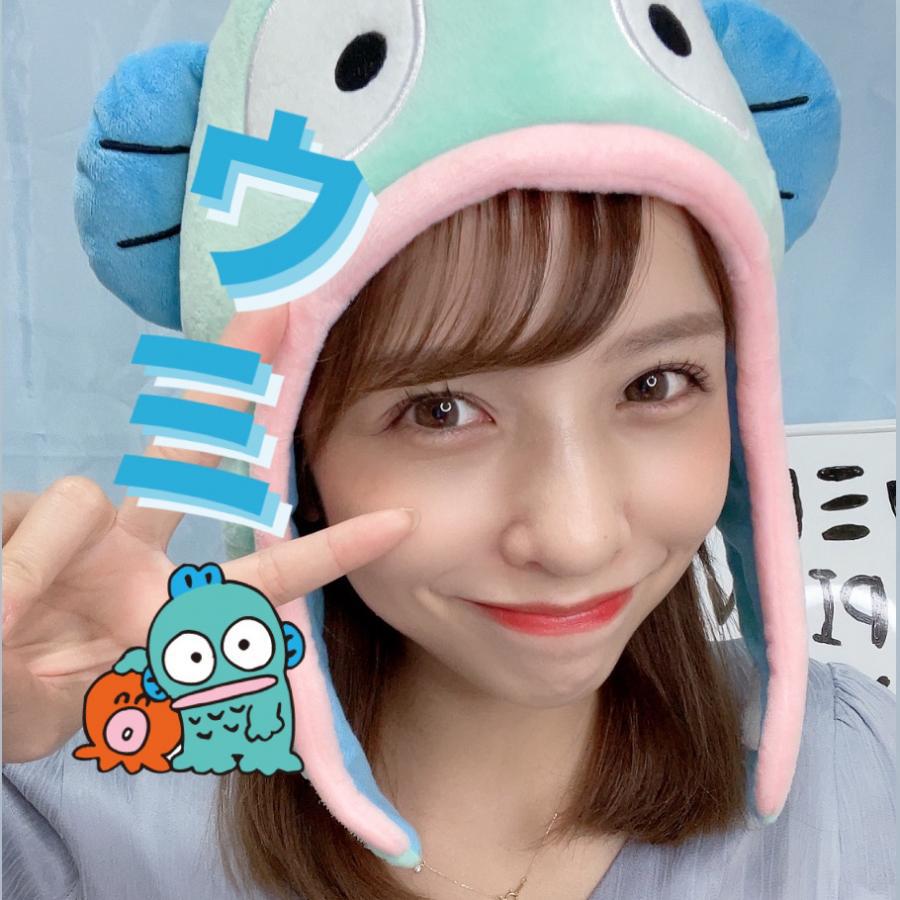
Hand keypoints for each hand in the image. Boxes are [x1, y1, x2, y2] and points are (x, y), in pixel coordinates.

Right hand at [2, 310, 418, 763]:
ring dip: (38, 570)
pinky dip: (8, 568)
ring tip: (7, 617)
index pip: (265, 572)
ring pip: (81, 500)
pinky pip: (31, 522)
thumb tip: (231, 659)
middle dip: (235, 384)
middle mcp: (134, 550)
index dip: (330, 551)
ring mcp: (79, 524)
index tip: (396, 526)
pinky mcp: (17, 509)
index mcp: (170, 602)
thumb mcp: (100, 710)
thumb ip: (162, 686)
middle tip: (277, 312)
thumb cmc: (31, 699)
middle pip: (196, 453)